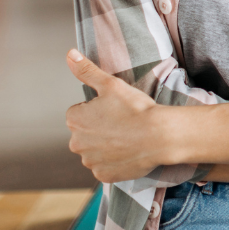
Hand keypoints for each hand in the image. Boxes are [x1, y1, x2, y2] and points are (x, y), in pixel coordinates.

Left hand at [65, 49, 169, 182]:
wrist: (159, 135)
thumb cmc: (136, 108)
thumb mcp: (111, 84)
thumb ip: (87, 71)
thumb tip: (69, 54)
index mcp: (75, 120)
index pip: (81, 113)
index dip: (99, 110)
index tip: (115, 110)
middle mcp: (76, 144)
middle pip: (86, 134)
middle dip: (99, 129)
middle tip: (123, 123)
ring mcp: (90, 162)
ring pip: (95, 151)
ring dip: (107, 146)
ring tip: (128, 137)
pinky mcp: (103, 175)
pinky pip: (105, 167)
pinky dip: (114, 161)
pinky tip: (128, 152)